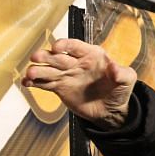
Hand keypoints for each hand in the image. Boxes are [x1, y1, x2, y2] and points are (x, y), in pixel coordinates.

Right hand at [22, 39, 136, 129]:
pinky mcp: (59, 87)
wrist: (111, 111)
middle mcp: (76, 62)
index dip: (65, 44)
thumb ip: (122, 73)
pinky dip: (34, 82)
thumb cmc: (119, 91)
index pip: (75, 46)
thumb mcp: (127, 80)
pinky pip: (44, 83)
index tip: (57, 47)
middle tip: (37, 58)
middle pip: (57, 56)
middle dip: (46, 56)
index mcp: (92, 55)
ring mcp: (66, 74)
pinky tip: (27, 82)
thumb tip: (115, 67)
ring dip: (38, 69)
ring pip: (48, 69)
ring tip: (31, 73)